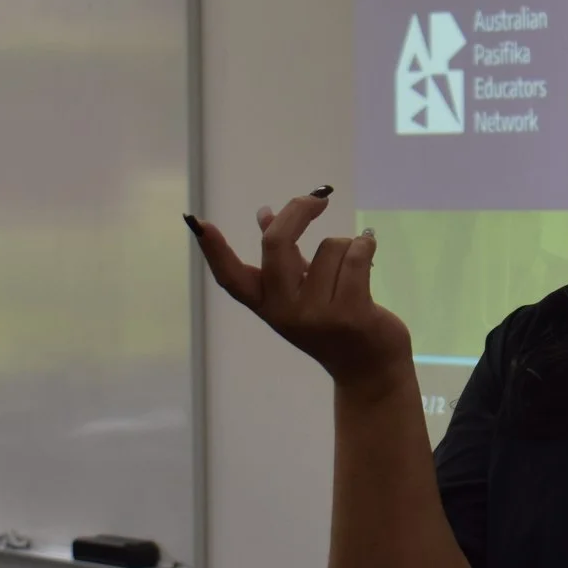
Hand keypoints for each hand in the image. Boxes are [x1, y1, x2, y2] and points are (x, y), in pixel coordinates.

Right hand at [186, 191, 412, 389]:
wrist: (369, 369)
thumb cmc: (334, 323)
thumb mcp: (301, 292)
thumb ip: (284, 256)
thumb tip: (264, 214)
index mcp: (266, 305)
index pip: (231, 277)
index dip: (214, 249)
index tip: (198, 222)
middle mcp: (284, 311)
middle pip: (277, 245)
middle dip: (298, 211)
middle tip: (317, 199)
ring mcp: (316, 314)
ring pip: (329, 246)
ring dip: (348, 244)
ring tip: (353, 266)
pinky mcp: (351, 314)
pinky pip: (355, 256)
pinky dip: (365, 244)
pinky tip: (368, 249)